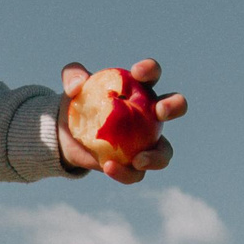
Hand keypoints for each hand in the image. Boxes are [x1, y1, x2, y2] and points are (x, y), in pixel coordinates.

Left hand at [58, 58, 186, 183]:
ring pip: (164, 152)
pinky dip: (125, 173)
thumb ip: (72, 75)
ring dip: (157, 157)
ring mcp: (146, 142)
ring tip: (137, 161)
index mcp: (139, 89)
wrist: (67, 134)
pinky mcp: (133, 166)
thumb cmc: (78, 103)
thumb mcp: (71, 85)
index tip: (137, 72)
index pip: (152, 74)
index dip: (151, 69)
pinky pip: (136, 174)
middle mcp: (150, 115)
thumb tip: (77, 87)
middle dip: (175, 106)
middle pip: (176, 107)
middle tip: (160, 111)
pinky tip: (108, 167)